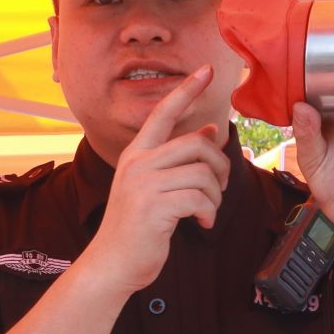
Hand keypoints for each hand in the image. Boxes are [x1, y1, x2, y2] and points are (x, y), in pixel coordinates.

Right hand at [77, 65, 232, 294]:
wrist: (113, 263)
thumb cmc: (136, 227)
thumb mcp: (154, 186)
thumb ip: (176, 159)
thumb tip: (209, 131)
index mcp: (135, 154)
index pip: (163, 113)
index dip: (186, 90)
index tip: (207, 70)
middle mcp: (137, 163)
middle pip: (196, 144)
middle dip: (219, 166)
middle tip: (219, 187)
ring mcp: (143, 184)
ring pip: (203, 173)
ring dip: (215, 195)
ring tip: (206, 210)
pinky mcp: (154, 207)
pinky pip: (200, 198)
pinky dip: (209, 213)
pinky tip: (201, 223)